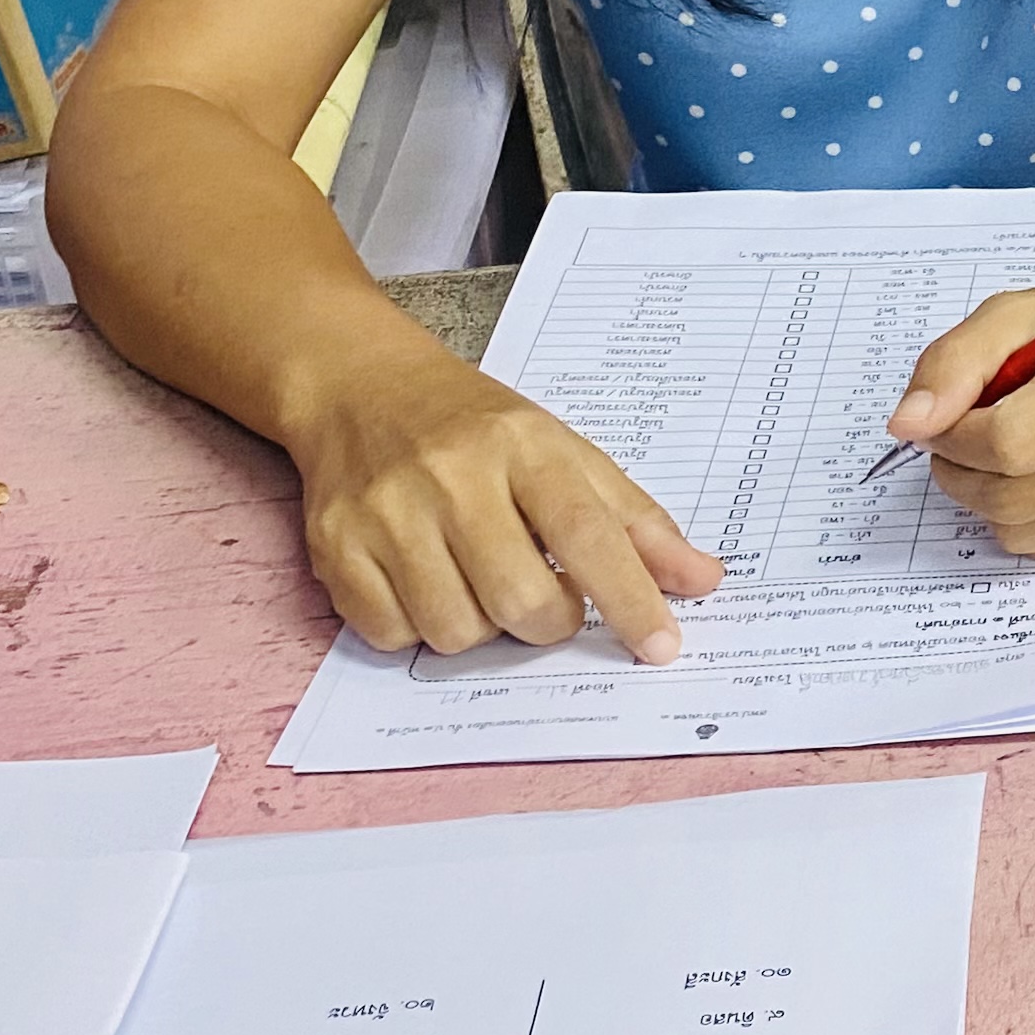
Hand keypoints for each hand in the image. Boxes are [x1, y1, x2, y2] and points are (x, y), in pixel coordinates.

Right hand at [286, 346, 719, 660]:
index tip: (662, 646)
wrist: (359, 388)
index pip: (588, 532)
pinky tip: (425, 581)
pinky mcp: (333, 548)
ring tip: (477, 578)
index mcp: (523, 446)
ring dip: (481, 627)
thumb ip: (634, 520)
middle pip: (521, 601)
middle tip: (547, 599)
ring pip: (456, 631)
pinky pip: (393, 635)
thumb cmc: (476, 430)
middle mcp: (452, 477)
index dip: (630, 597)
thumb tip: (701, 580)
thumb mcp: (564, 451)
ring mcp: (385, 514)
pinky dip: (418, 627)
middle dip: (548, 622)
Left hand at [890, 278, 1034, 562]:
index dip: (956, 438)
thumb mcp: (1019, 314)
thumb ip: (955, 362)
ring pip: (1024, 532)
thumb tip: (908, 426)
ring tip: (1007, 456)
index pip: (1009, 442)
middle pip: (1012, 497)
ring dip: (990, 500)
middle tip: (963, 442)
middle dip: (963, 474)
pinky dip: (1028, 519)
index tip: (948, 420)